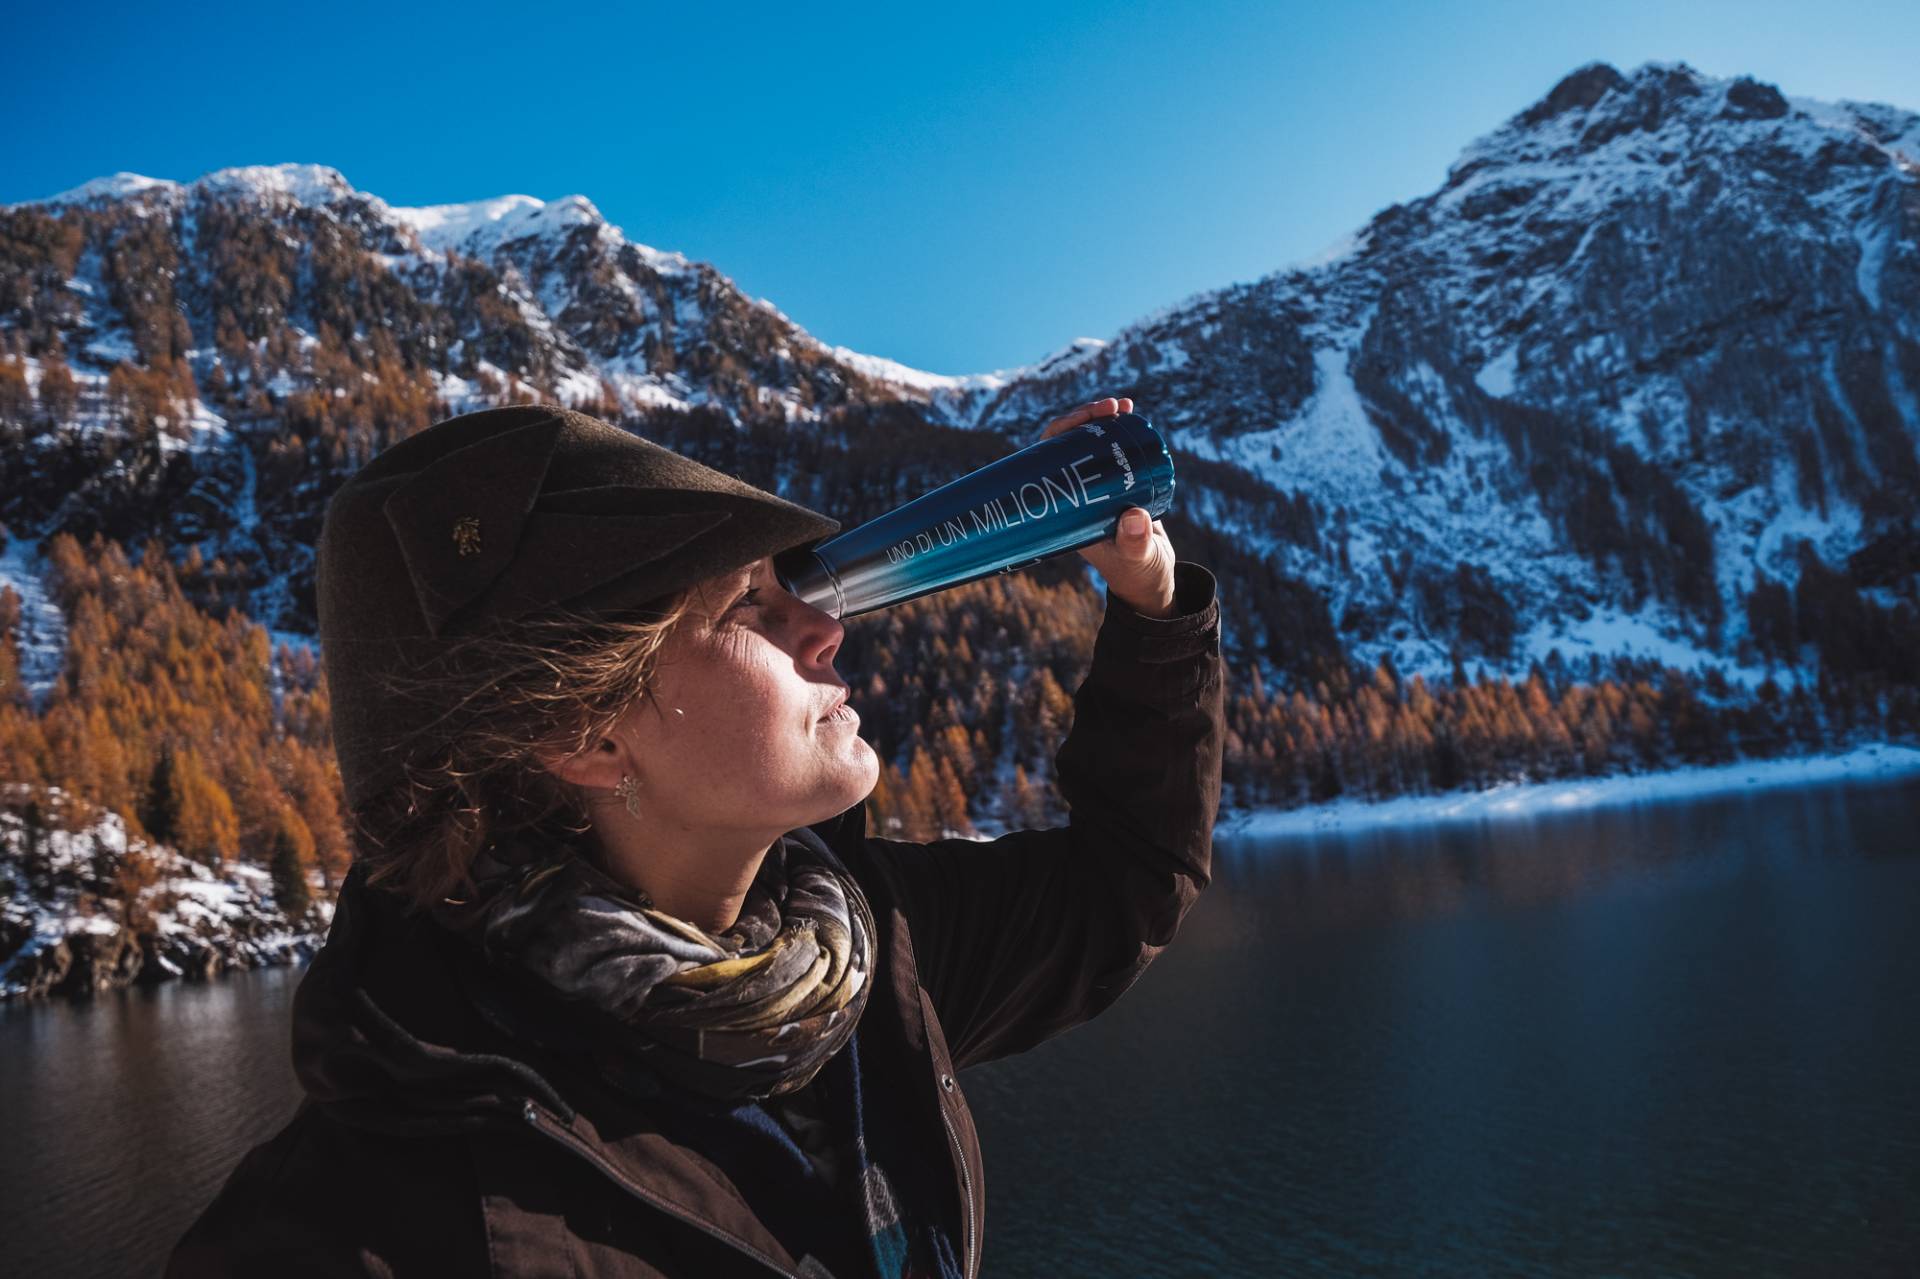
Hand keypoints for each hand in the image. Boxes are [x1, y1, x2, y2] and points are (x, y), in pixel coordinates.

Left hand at [1038, 397, 1177, 618]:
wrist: (1150, 580)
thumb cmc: (1138, 573)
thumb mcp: (1137, 559)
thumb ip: (1135, 543)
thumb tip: (1134, 516)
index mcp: (1065, 507)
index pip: (1049, 459)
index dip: (1062, 432)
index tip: (1084, 419)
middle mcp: (1076, 492)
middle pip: (1068, 443)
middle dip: (1085, 418)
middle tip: (1111, 406)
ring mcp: (1096, 486)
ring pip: (1090, 442)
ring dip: (1103, 419)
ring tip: (1124, 405)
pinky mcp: (1117, 484)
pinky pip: (1112, 450)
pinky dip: (1120, 429)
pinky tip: (1130, 412)